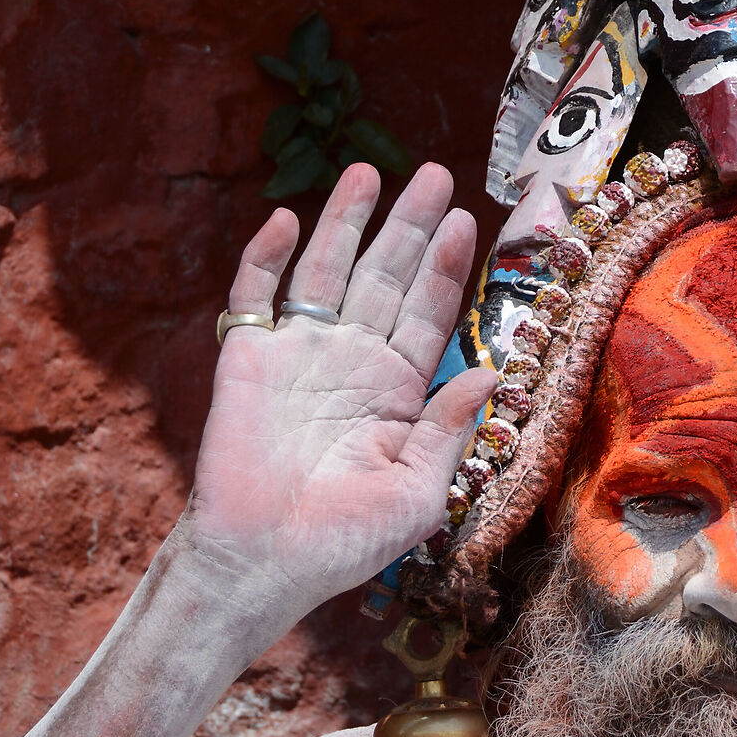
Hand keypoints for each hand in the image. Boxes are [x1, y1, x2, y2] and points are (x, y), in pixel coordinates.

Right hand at [180, 162, 496, 620]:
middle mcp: (350, 361)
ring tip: (368, 173)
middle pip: (384, 277)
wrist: (264, 563)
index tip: (465, 221)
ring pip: (326, 271)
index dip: (444, 267)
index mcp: (396, 390)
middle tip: (432, 174)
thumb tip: (488, 373)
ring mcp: (298, 354)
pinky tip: (287, 219)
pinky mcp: (247, 358)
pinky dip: (267, 256)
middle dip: (408, 226)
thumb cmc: (344, 542)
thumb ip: (448, 432)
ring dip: (345, 222)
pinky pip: (255, 295)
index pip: (427, 313)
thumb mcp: (418, 495)